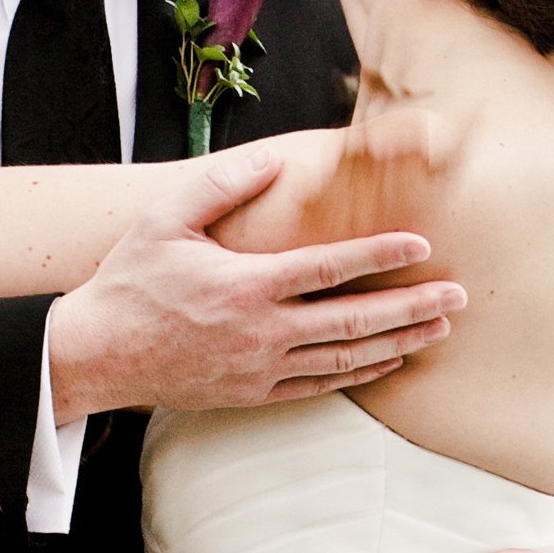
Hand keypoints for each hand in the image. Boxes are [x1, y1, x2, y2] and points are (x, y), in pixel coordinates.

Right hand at [46, 150, 464, 423]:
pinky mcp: (252, 394)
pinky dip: (360, 374)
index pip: (330, 268)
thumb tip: (270, 159)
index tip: (422, 246)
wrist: (95, 356)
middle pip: (354, 321)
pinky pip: (319, 386)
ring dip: (398, 344)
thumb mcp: (165, 221)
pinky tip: (389, 361)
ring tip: (439, 331)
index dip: (381, 256)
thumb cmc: (129, 283)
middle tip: (458, 299)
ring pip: (344, 360)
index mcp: (246, 285)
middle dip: (412, 309)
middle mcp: (261, 332)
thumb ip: (221, 186)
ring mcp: (259, 369)